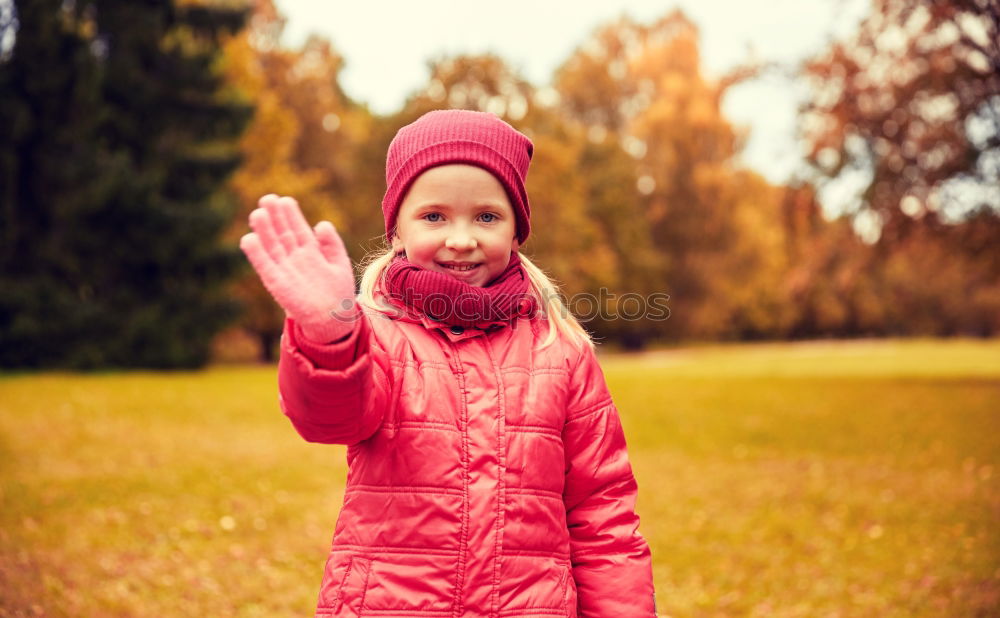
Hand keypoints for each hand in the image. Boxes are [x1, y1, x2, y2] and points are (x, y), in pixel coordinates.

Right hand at [239, 194, 356, 342]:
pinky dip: (257, 254)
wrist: (333, 320)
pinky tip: (249, 239)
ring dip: (264, 231)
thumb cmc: (339, 293)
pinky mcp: (276, 284)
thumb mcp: (340, 263)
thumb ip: (332, 243)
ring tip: (258, 214)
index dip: (291, 215)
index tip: (285, 200)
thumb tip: (321, 224)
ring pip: (272, 247)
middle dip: (275, 217)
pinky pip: (265, 266)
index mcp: (311, 251)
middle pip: (282, 233)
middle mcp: (295, 258)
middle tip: (267, 199)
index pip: (298, 228)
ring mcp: (285, 269)